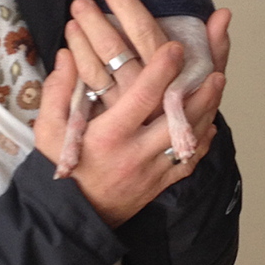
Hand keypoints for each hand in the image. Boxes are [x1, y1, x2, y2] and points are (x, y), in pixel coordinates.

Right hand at [34, 0, 227, 226]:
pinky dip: (201, 141)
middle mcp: (135, 153)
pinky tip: (208, 123)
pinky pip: (189, 161)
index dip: (161, 71)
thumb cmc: (59, 168)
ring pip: (189, 139)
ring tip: (216, 85)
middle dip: (198, 92)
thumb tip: (66, 55)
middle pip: (177, 119)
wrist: (69, 216)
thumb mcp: (48, 129)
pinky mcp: (159, 184)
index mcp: (108, 136)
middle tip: (213, 68)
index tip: (175, 48)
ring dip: (206, 111)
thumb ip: (57, 91)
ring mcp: (151, 171)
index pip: (142, 98)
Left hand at [64, 0, 229, 109]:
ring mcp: (121, 109)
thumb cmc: (185, 115)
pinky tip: (68, 50)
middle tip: (81, 1)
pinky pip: (83, 91)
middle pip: (115, 51)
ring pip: (95, 70)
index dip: (129, 9)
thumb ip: (215, 50)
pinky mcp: (103, 122)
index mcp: (170, 78)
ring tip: (74, 19)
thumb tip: (221, 15)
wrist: (161, 163)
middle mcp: (145, 94)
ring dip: (81, 41)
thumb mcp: (207, 84)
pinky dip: (74, 67)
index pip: (146, 35)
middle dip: (96, 21)